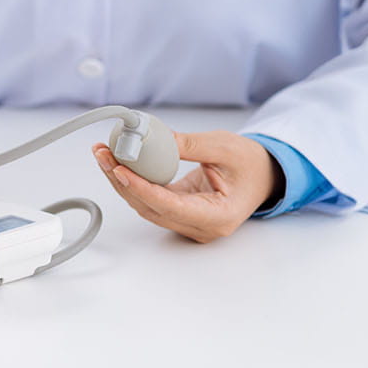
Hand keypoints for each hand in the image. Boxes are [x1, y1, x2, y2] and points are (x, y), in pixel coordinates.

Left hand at [91, 131, 276, 242]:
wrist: (263, 173)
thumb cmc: (251, 164)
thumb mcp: (225, 147)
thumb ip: (190, 145)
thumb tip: (154, 139)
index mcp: (219, 217)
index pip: (172, 207)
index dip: (142, 189)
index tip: (121, 170)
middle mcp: (201, 227)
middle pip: (151, 208)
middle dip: (123, 181)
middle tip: (104, 154)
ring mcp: (189, 223)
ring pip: (146, 206)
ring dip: (123, 181)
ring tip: (104, 154)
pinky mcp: (179, 213)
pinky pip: (150, 200)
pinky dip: (133, 181)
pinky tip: (118, 162)